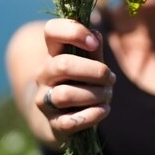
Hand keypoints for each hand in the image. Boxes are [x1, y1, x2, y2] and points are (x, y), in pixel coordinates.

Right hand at [35, 19, 115, 144]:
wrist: (65, 121)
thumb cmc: (82, 84)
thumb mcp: (89, 64)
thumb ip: (93, 50)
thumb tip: (95, 34)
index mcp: (53, 54)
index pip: (51, 30)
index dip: (73, 31)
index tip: (94, 42)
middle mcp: (44, 75)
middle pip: (62, 65)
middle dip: (95, 71)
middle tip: (110, 78)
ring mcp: (45, 100)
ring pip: (65, 94)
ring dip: (95, 94)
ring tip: (107, 95)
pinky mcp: (54, 123)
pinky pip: (70, 121)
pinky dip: (93, 115)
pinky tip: (104, 110)